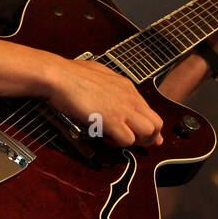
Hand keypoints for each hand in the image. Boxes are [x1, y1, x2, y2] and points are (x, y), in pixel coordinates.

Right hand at [47, 59, 162, 147]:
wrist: (60, 76)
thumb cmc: (73, 74)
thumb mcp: (100, 74)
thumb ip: (111, 86)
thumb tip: (112, 92)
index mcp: (127, 87)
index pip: (150, 111)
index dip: (150, 126)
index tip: (147, 136)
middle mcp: (130, 98)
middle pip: (157, 123)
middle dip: (150, 136)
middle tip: (137, 142)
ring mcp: (122, 109)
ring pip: (149, 132)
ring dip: (138, 141)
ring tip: (123, 141)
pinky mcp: (111, 120)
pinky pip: (128, 139)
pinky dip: (121, 144)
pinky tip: (110, 139)